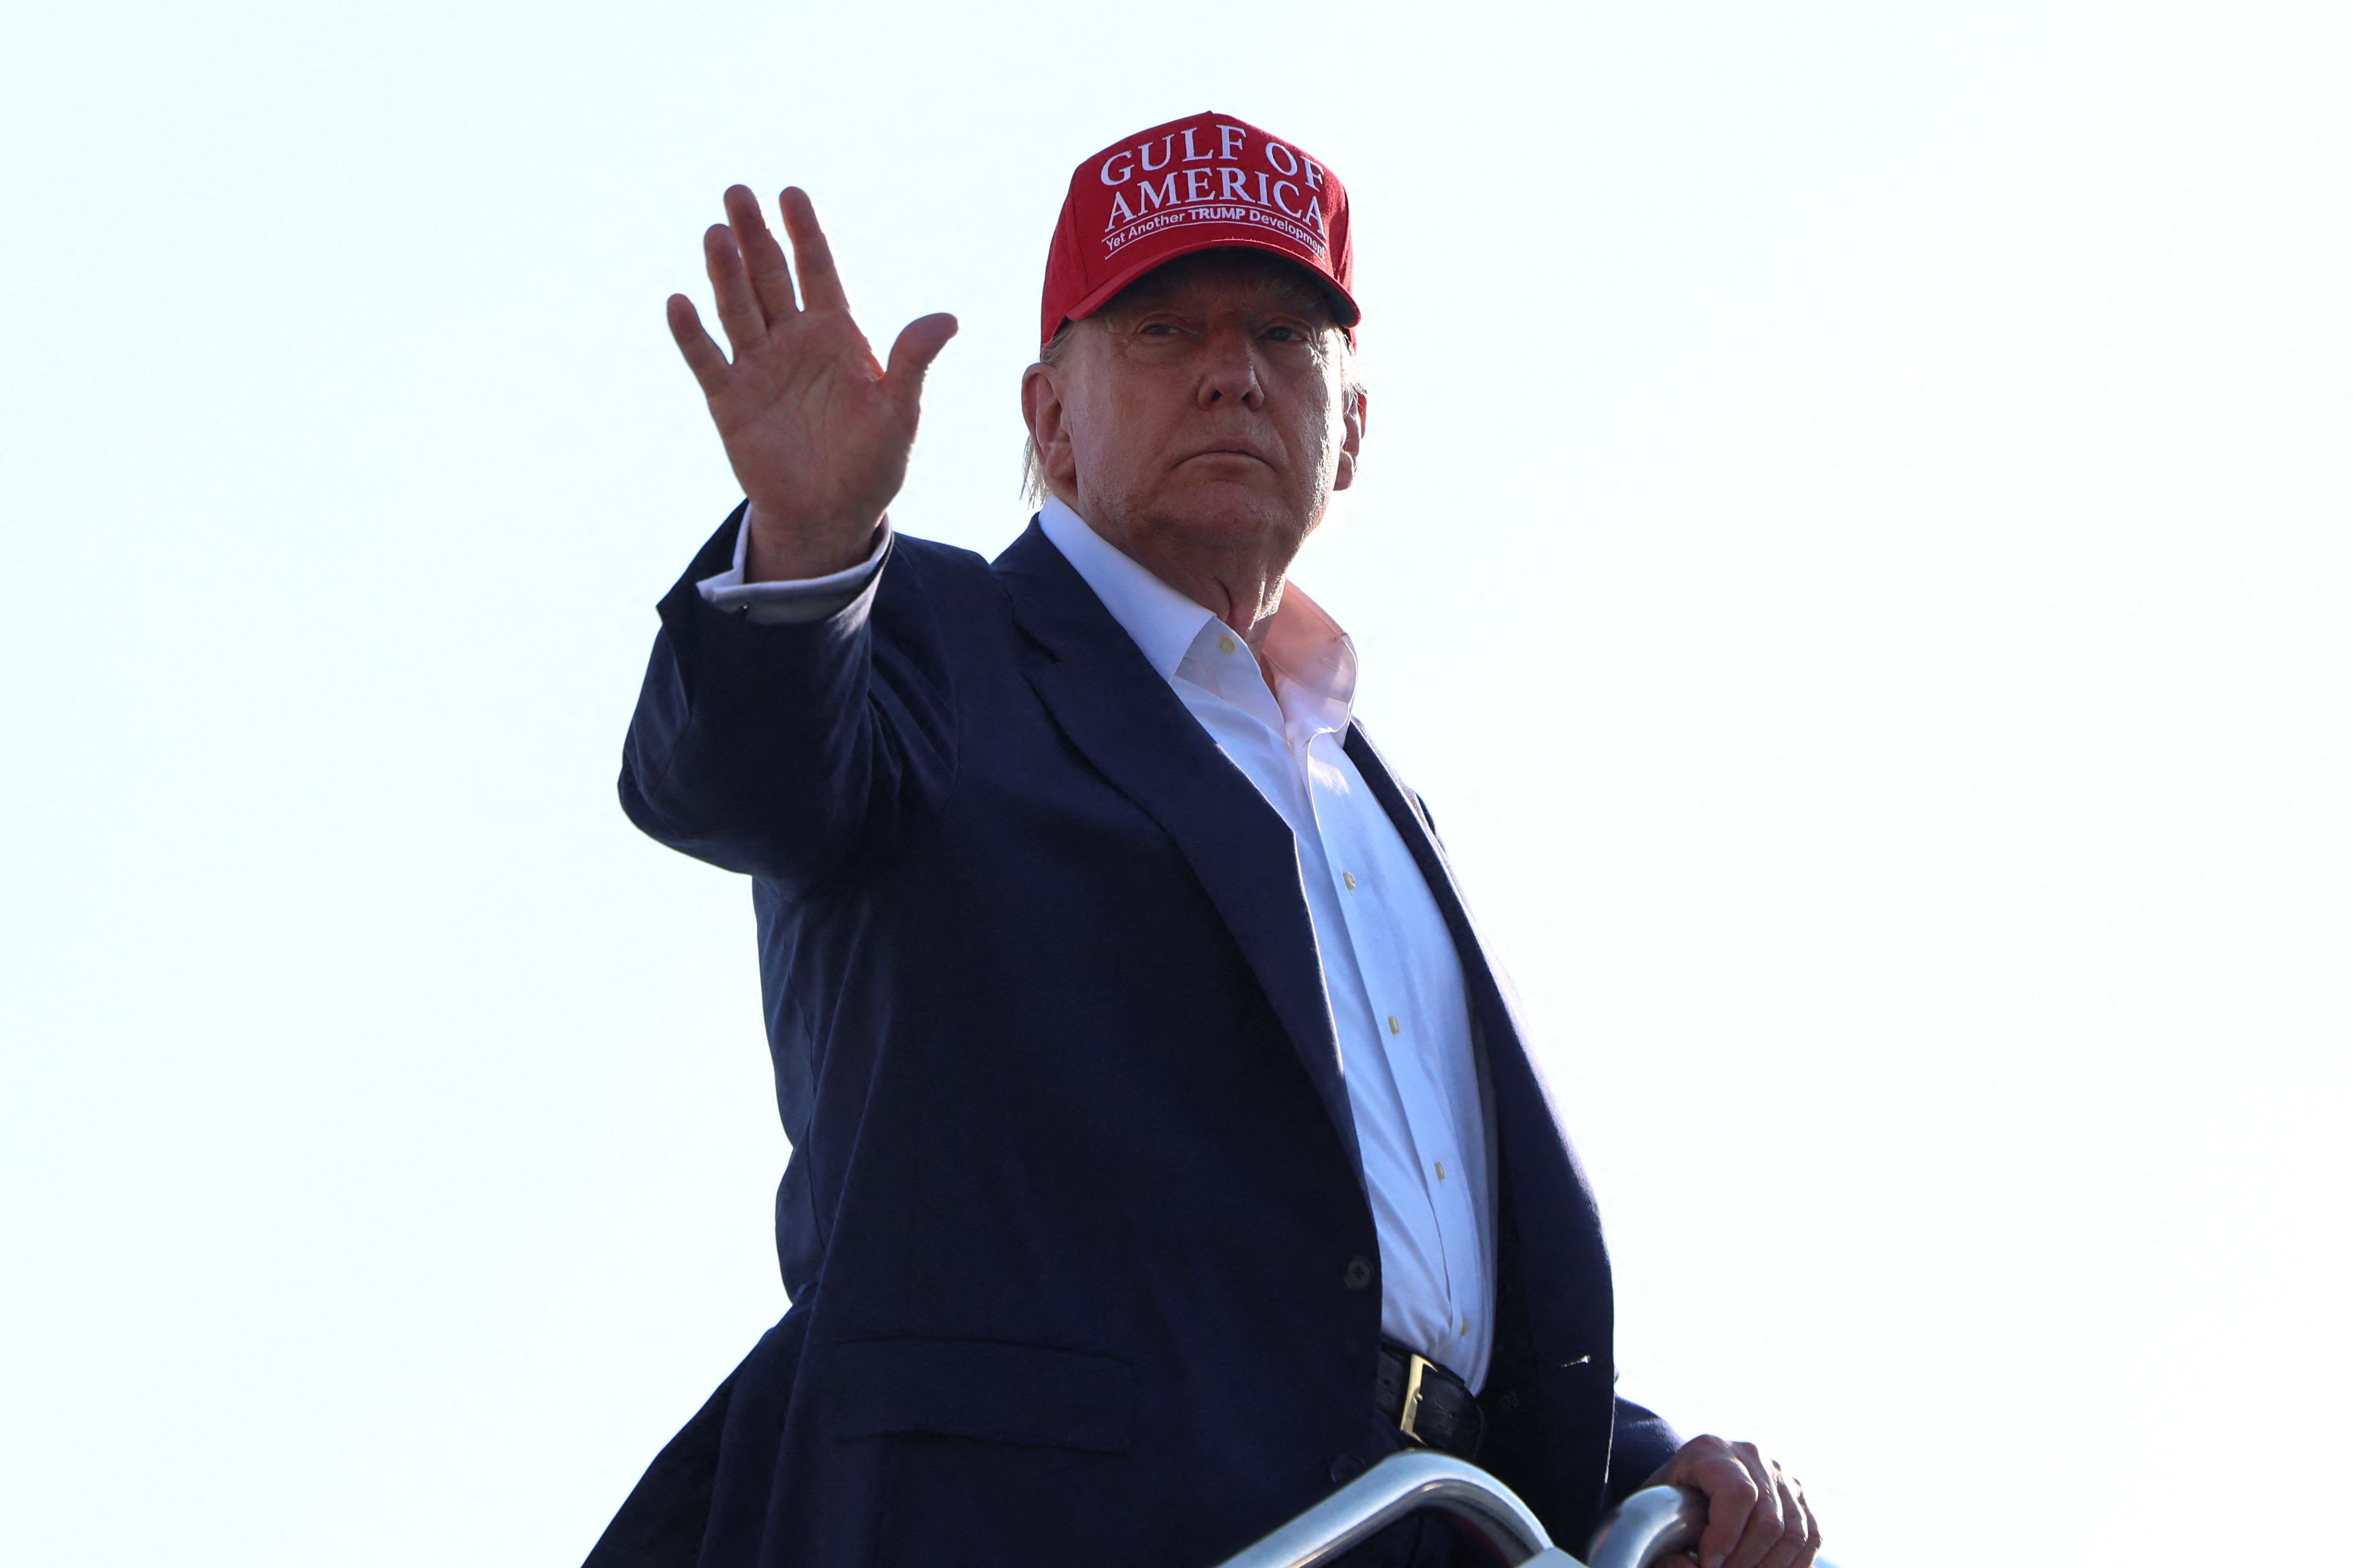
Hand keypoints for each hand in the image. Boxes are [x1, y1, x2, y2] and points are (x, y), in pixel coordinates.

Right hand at [667, 186, 958, 580]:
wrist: (831, 515)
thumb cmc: (872, 464)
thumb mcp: (900, 414)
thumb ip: (913, 363)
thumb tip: (948, 318)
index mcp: (837, 334)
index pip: (819, 271)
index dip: (806, 233)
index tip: (791, 193)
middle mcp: (793, 340)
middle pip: (771, 277)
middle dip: (756, 236)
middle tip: (738, 193)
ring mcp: (758, 367)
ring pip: (738, 308)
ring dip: (725, 272)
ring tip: (716, 234)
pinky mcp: (729, 400)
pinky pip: (707, 360)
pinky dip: (692, 334)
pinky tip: (680, 303)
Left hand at [1643, 1435, 1818, 1567]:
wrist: (1686, 1486)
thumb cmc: (1666, 1504)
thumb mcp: (1654, 1517)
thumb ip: (1666, 1549)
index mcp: (1710, 1450)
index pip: (1737, 1494)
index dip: (1726, 1538)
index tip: (1707, 1566)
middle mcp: (1751, 1455)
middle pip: (1769, 1520)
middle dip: (1746, 1562)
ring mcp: (1780, 1474)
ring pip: (1794, 1533)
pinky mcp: (1798, 1497)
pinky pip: (1811, 1537)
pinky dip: (1793, 1566)